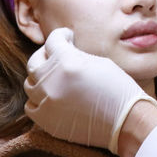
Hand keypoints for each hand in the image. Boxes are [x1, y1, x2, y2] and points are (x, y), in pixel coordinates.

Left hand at [24, 28, 155, 153]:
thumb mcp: (98, 62)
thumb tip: (63, 51)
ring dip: (41, 78)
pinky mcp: (46, 121)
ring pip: (30, 83)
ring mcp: (47, 103)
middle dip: (46, 54)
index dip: (61, 35)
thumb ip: (74, 55)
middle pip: (34, 61)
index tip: (67, 37)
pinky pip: (31, 105)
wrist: (126, 121)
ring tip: (55, 78)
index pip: (52, 40)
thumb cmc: (118, 88)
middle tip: (57, 55)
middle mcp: (52, 81)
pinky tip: (52, 97)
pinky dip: (38, 99)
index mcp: (67, 62)